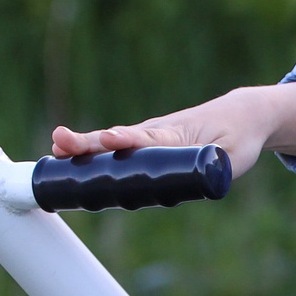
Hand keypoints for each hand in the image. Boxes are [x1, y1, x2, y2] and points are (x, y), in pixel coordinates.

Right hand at [53, 80, 295, 176]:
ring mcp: (148, 136)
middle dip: (89, 141)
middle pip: (118, 139)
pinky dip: (91, 151)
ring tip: (55, 147)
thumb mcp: (236, 156)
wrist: (240, 115)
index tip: (108, 139)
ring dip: (83, 145)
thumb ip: (221, 168)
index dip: (127, 141)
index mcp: (176, 135)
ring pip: (111, 142)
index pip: (148, 139)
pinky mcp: (146, 143)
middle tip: (59, 140)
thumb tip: (207, 180)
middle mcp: (156, 133)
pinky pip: (115, 147)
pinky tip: (66, 160)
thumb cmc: (239, 138)